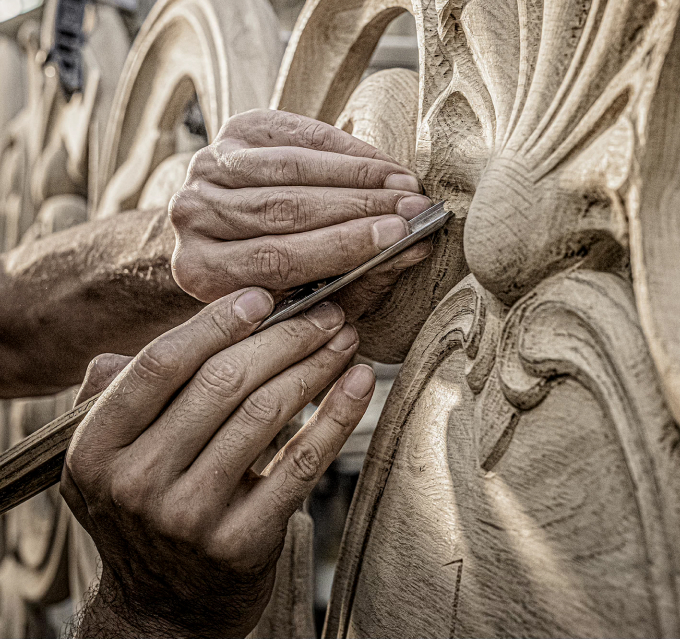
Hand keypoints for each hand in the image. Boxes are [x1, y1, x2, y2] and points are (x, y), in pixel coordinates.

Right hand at [62, 288, 372, 638]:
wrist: (163, 609)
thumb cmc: (146, 508)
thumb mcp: (109, 456)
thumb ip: (119, 391)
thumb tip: (159, 329)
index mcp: (96, 448)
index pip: (160, 364)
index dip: (215, 322)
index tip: (261, 297)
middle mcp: (134, 483)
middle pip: (222, 382)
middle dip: (285, 335)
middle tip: (325, 311)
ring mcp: (188, 517)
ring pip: (266, 413)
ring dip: (315, 364)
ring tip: (344, 338)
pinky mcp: (241, 543)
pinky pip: (301, 462)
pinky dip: (336, 415)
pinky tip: (358, 382)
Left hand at [170, 110, 432, 315]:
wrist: (232, 229)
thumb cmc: (280, 273)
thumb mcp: (313, 291)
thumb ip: (358, 276)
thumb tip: (415, 249)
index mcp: (203, 271)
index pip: (279, 258)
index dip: (343, 246)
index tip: (400, 236)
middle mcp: (193, 216)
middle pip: (285, 209)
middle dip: (360, 207)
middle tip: (413, 208)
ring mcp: (208, 168)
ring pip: (291, 170)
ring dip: (357, 176)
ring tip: (404, 185)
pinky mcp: (234, 131)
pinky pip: (297, 136)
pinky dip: (345, 149)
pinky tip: (382, 164)